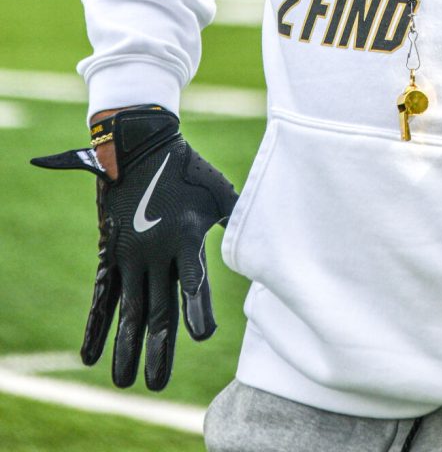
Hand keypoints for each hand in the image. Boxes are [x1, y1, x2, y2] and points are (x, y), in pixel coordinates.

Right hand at [32, 106, 237, 389]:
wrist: (142, 144)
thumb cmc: (189, 169)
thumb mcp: (220, 192)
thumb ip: (237, 219)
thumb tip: (264, 237)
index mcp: (186, 237)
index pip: (194, 282)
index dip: (198, 309)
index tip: (201, 334)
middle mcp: (156, 252)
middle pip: (159, 309)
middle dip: (159, 349)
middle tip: (157, 384)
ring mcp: (130, 255)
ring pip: (129, 310)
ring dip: (126, 347)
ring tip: (126, 381)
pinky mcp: (111, 254)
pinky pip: (102, 295)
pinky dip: (96, 325)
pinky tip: (89, 355)